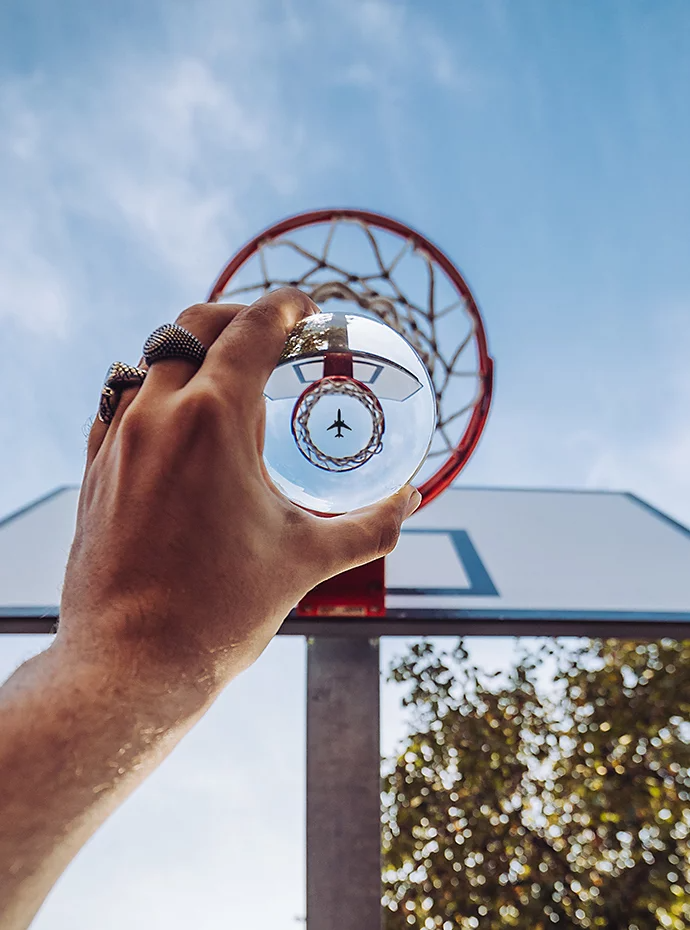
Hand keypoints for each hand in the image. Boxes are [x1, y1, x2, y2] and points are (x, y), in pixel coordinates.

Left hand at [58, 289, 419, 699]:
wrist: (132, 665)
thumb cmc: (220, 612)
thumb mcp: (307, 559)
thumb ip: (371, 525)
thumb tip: (413, 502)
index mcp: (214, 420)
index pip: (253, 329)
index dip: (286, 306)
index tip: (306, 306)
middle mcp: (158, 414)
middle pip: (194, 323)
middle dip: (239, 314)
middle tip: (275, 334)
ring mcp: (117, 439)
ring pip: (150, 357)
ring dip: (192, 349)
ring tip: (228, 377)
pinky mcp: (95, 469)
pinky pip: (118, 401)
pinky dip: (152, 389)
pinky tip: (177, 419)